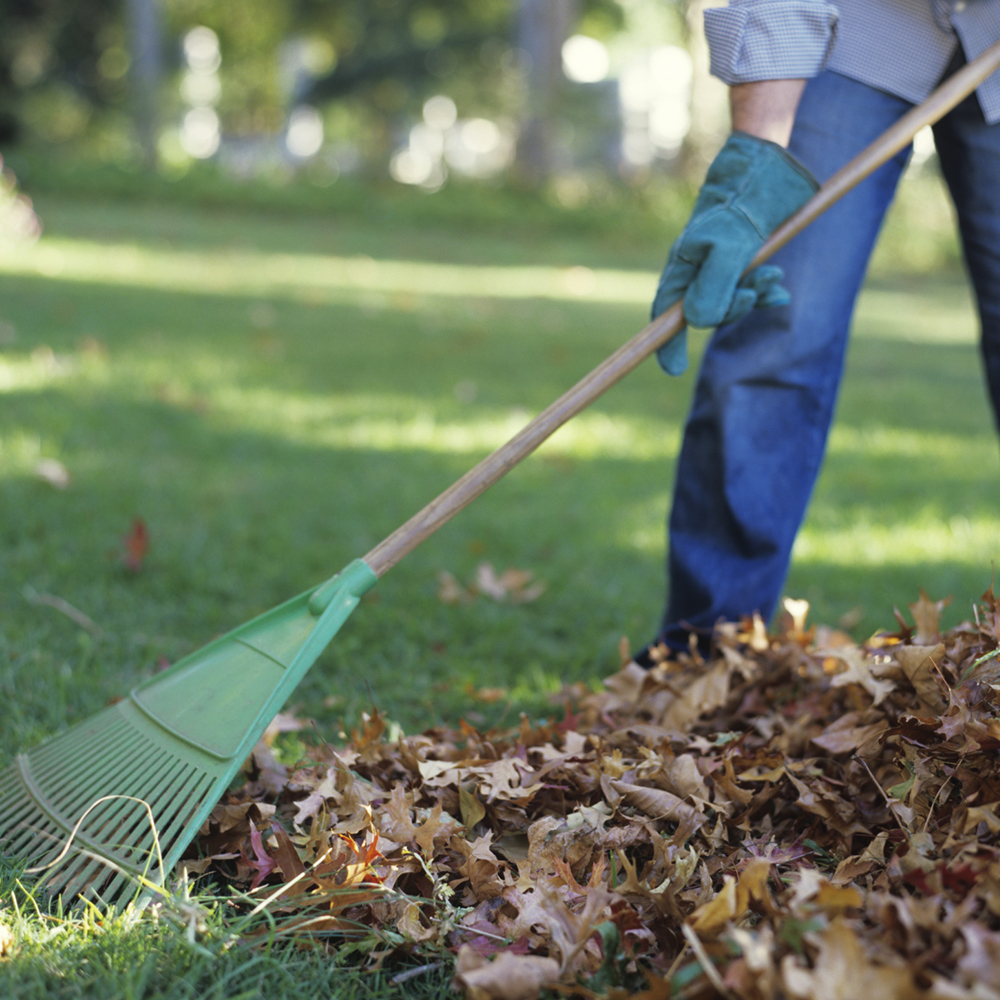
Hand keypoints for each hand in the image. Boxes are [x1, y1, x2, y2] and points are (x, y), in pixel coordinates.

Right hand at [652, 131, 817, 375]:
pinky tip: (779, 289)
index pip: (665, 316)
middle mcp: (695, 270)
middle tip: (754, 293)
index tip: (672, 370)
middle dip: (733, 310)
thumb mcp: (729, 248)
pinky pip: (748, 289)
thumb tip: (698, 324)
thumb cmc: (742, 205)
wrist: (766, 168)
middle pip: (705, 313)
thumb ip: (714, 288)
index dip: (666, 344)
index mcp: (682, 267)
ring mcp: (717, 266)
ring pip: (730, 301)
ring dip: (754, 297)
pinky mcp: (740, 259)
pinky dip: (764, 292)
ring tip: (774, 279)